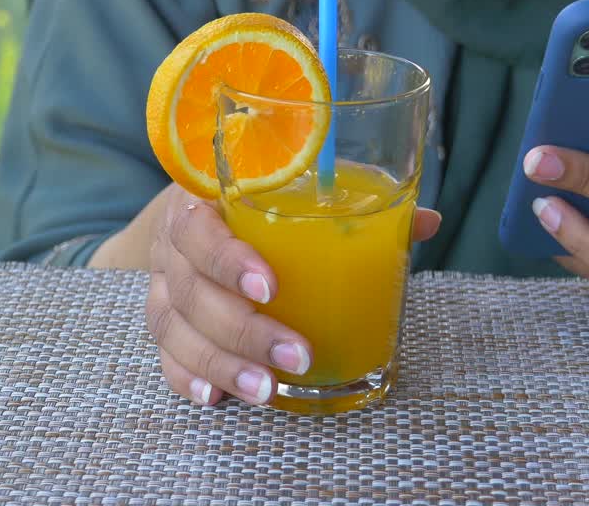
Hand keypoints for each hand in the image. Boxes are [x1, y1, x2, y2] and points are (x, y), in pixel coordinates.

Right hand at [145, 185, 441, 405]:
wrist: (194, 209)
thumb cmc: (257, 198)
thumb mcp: (295, 189)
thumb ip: (353, 201)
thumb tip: (425, 223)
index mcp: (200, 201)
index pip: (199, 230)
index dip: (229, 260)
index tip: (271, 288)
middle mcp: (172, 245)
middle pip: (192, 293)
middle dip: (246, 332)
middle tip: (298, 356)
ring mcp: (162, 286)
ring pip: (176, 331)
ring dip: (224, 365)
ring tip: (268, 390)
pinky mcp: (164, 322)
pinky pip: (165, 356)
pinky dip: (188, 379)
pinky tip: (217, 399)